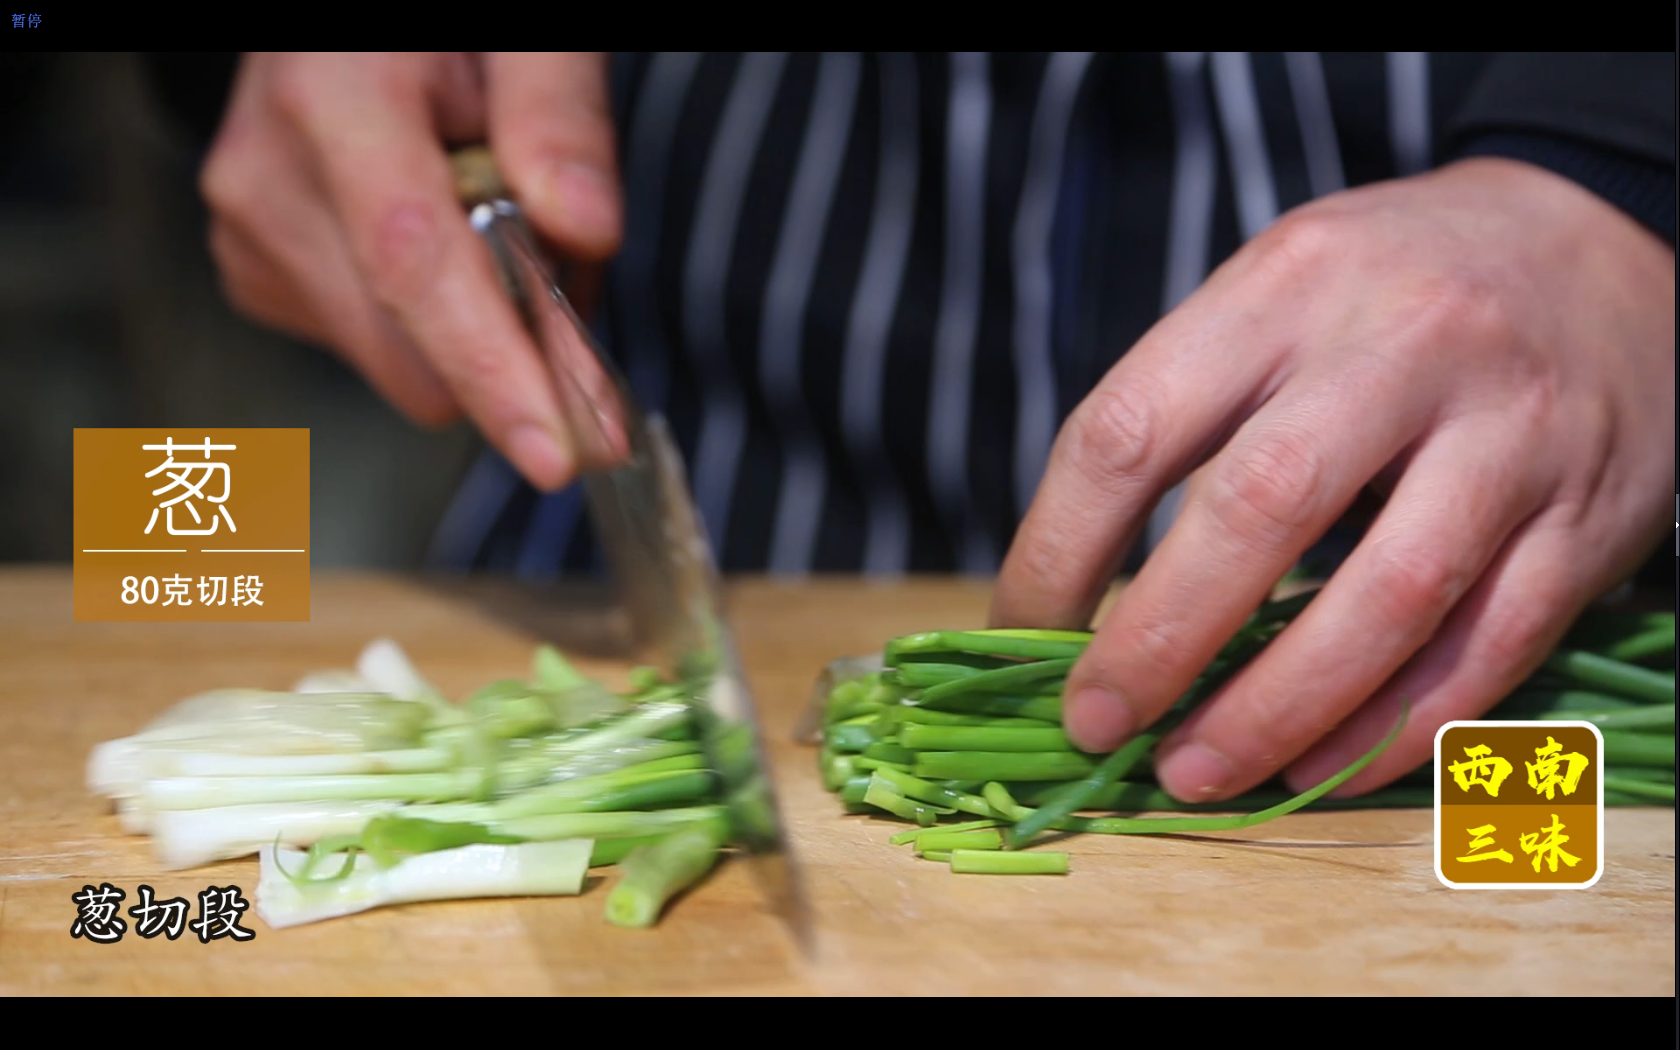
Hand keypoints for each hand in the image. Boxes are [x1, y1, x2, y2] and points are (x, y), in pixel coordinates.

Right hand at [200, 52, 621, 490]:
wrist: (347, 30)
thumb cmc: (448, 30)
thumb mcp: (531, 34)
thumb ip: (559, 116)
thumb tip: (584, 226)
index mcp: (333, 98)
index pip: (413, 264)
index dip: (491, 371)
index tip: (557, 451)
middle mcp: (268, 175)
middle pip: (413, 350)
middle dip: (518, 350)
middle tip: (565, 258)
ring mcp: (250, 233)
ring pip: (405, 368)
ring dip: (480, 331)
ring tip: (490, 217)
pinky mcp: (257, 276)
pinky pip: (381, 353)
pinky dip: (435, 325)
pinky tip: (443, 237)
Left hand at [991, 157, 1675, 800]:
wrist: (1603, 246)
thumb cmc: (1393, 290)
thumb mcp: (1279, 291)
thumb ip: (1189, 409)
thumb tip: (1076, 589)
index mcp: (1285, 285)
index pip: (1132, 428)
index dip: (1056, 550)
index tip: (1019, 632)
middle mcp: (1402, 344)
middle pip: (1256, 510)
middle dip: (1156, 642)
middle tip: (1093, 726)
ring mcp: (1508, 432)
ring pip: (1386, 597)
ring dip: (1275, 710)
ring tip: (1193, 775)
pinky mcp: (1586, 518)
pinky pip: (1487, 647)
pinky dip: (1393, 726)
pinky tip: (1317, 771)